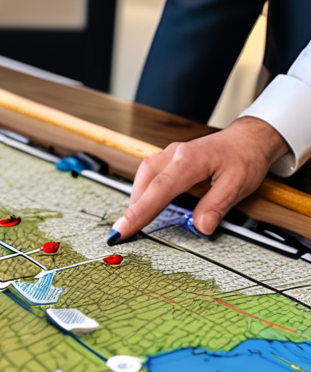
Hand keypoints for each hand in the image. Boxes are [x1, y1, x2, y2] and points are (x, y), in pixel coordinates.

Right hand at [107, 116, 290, 244]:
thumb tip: (201, 227)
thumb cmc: (244, 157)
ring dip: (136, 201)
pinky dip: (142, 193)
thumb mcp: (238, 184)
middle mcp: (174, 154)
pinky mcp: (168, 158)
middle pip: (144, 184)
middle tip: (122, 234)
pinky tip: (144, 205)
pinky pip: (147, 175)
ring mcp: (169, 154)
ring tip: (133, 223)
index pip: (158, 190)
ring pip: (142, 178)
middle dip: (132, 211)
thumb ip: (216, 206)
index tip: (123, 230)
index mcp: (188, 161)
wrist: (249, 137)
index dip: (138, 213)